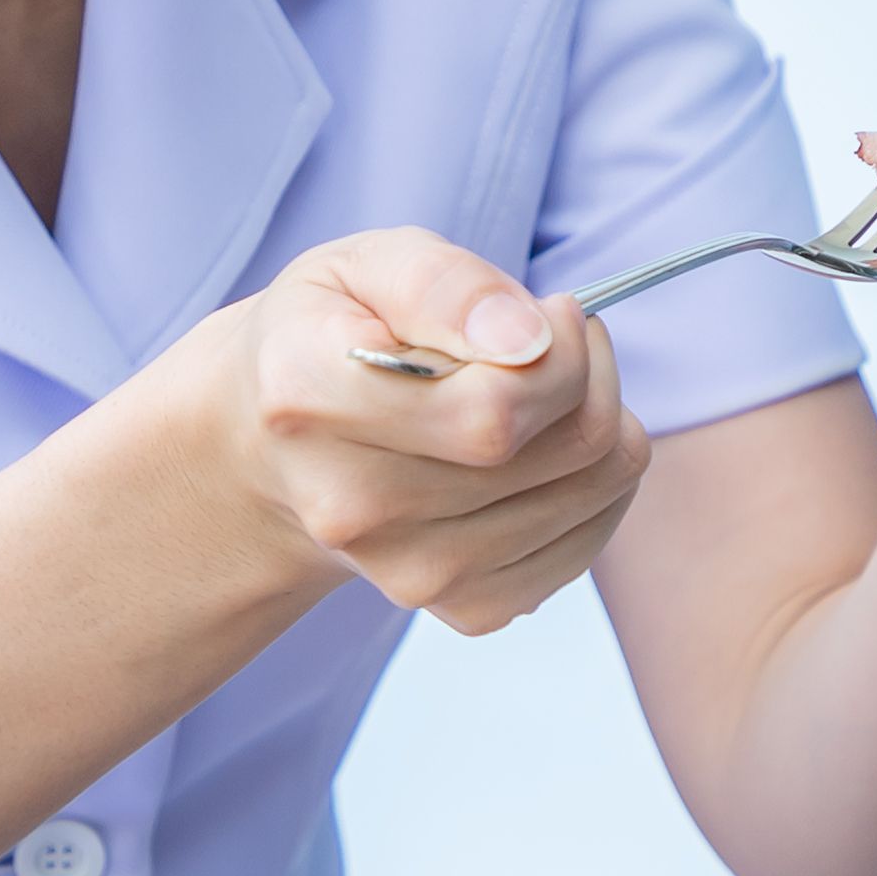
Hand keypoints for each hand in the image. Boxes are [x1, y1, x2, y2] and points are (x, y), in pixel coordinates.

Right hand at [201, 230, 649, 637]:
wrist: (278, 455)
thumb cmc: (332, 339)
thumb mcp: (366, 267)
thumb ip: (443, 285)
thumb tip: (528, 338)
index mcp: (311, 401)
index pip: (492, 411)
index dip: (556, 351)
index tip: (546, 313)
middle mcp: (353, 508)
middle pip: (560, 448)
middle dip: (586, 371)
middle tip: (554, 336)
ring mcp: (410, 574)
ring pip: (595, 487)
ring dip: (599, 419)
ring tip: (542, 387)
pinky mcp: (467, 608)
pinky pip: (593, 536)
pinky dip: (595, 481)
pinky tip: (543, 448)